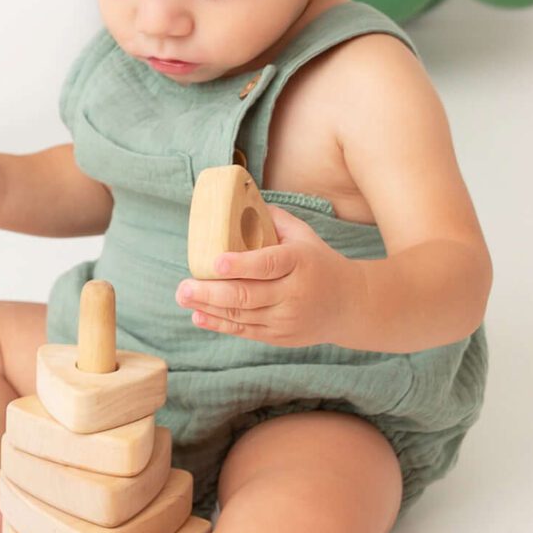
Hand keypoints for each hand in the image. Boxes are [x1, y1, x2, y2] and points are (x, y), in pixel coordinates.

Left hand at [175, 204, 354, 347]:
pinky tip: (199, 315)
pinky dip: (220, 325)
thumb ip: (274, 218)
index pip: (268, 264)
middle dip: (211, 292)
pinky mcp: (280, 336)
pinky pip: (246, 331)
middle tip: (183, 286)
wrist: (350, 304)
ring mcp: (286, 318)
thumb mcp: (304, 235)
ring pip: (242, 315)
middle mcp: (293, 293)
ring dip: (209, 308)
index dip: (241, 265)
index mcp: (299, 262)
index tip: (215, 262)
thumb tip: (238, 197)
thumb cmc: (318, 262)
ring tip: (183, 297)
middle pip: (248, 295)